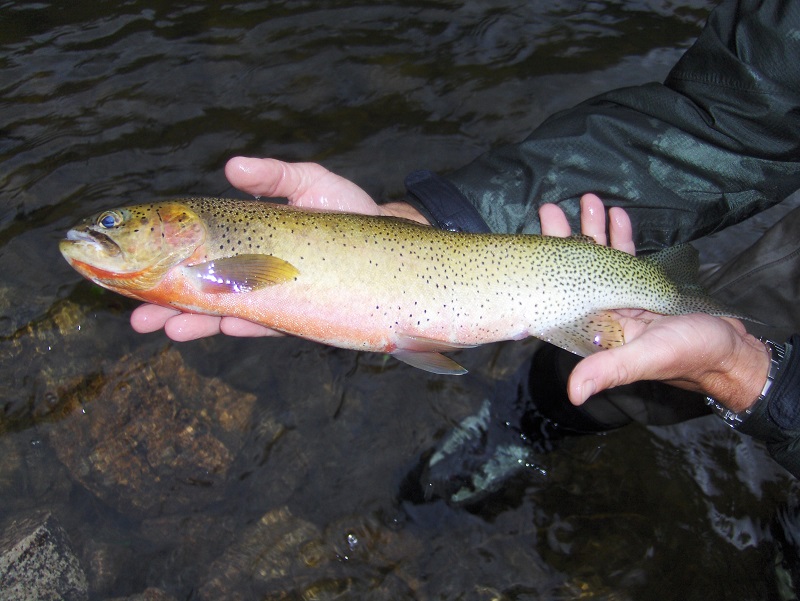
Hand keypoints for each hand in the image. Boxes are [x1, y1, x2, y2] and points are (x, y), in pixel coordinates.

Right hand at [131, 157, 427, 339]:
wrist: (395, 247)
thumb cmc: (351, 212)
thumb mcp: (311, 183)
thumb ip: (274, 176)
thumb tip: (231, 166)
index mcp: (250, 238)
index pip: (199, 250)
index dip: (167, 258)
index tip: (136, 264)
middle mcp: (257, 270)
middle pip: (204, 289)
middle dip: (169, 303)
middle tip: (137, 317)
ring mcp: (276, 294)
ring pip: (228, 311)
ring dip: (195, 320)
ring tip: (162, 327)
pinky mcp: (300, 313)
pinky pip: (268, 321)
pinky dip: (244, 322)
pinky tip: (220, 324)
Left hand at [539, 195, 768, 412]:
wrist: (730, 349)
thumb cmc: (689, 356)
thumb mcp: (645, 359)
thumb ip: (608, 369)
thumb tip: (573, 393)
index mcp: (595, 330)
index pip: (561, 297)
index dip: (546, 272)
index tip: (536, 243)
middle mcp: (604, 312)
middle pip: (575, 272)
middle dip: (565, 240)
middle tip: (551, 210)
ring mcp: (624, 296)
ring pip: (601, 259)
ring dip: (594, 230)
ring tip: (587, 200)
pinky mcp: (646, 285)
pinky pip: (629, 258)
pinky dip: (622, 236)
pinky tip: (617, 214)